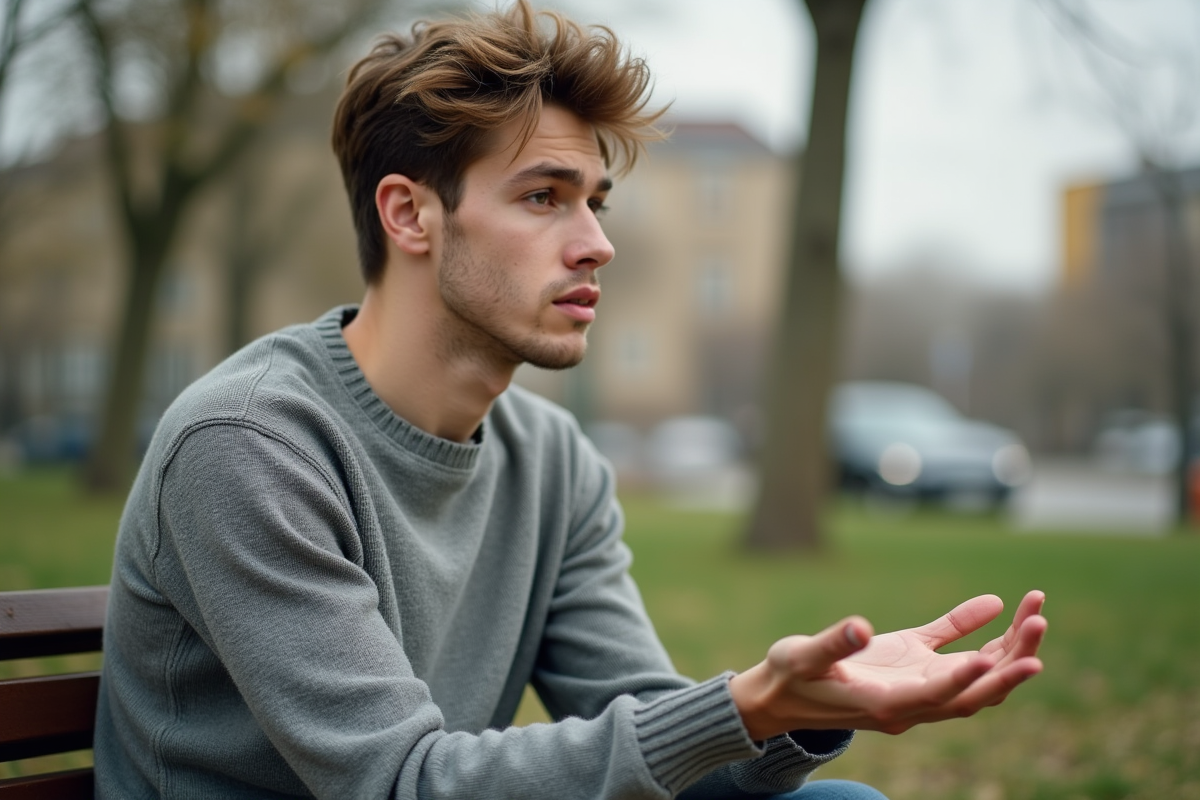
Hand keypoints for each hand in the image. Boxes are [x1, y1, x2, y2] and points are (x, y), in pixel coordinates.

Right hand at [728, 591, 1046, 739]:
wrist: (782, 694)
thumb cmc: (788, 677)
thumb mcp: (802, 658)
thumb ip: (833, 644)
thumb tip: (860, 627)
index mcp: (885, 705)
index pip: (935, 697)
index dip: (963, 679)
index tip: (989, 658)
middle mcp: (910, 700)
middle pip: (973, 690)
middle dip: (1009, 662)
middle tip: (1038, 625)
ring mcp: (915, 682)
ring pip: (974, 673)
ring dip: (1007, 648)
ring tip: (1037, 613)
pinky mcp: (910, 661)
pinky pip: (949, 645)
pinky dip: (975, 628)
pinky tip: (998, 604)